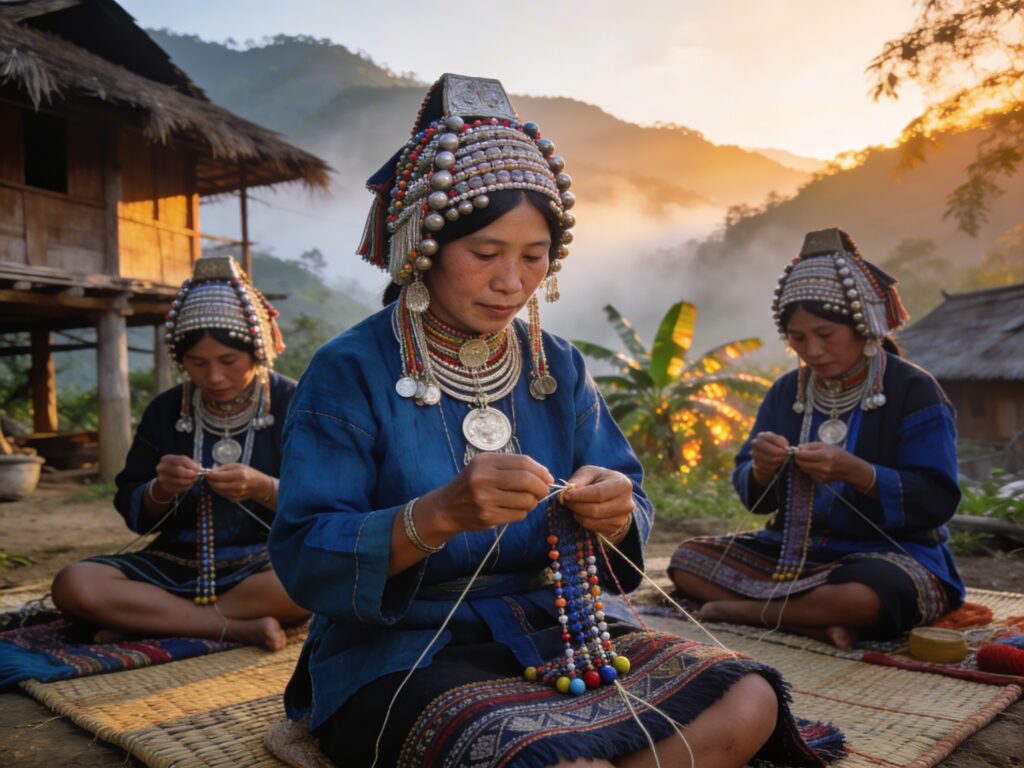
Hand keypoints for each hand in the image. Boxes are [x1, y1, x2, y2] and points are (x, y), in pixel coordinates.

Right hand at [153, 454, 201, 496]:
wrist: (166, 477)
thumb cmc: (178, 467)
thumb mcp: (183, 463)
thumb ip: (191, 465)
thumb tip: (200, 469)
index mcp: (167, 458)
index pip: (181, 460)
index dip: (192, 465)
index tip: (200, 469)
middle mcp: (162, 468)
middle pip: (178, 471)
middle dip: (189, 474)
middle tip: (197, 475)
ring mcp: (162, 478)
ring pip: (178, 481)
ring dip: (189, 481)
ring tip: (194, 479)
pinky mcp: (165, 487)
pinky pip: (177, 488)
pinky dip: (186, 486)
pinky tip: (189, 484)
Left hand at [204, 463, 272, 502]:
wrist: (259, 486)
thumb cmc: (249, 473)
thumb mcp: (237, 466)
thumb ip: (223, 468)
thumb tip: (211, 471)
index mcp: (239, 475)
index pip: (218, 476)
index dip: (210, 474)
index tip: (207, 472)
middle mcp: (237, 486)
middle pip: (216, 485)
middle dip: (210, 481)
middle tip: (208, 477)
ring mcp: (235, 494)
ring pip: (217, 490)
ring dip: (213, 485)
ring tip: (214, 480)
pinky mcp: (234, 499)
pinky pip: (222, 494)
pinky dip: (219, 489)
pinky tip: (221, 485)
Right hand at [420, 453, 552, 533]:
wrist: (447, 507)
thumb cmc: (472, 483)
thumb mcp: (485, 466)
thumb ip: (512, 466)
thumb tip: (545, 474)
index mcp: (484, 462)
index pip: (523, 463)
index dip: (541, 471)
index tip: (548, 477)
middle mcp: (483, 479)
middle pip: (527, 481)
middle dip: (541, 487)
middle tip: (544, 491)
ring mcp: (484, 500)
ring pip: (526, 501)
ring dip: (533, 501)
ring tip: (528, 499)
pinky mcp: (487, 517)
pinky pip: (518, 515)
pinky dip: (523, 512)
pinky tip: (515, 508)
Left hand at [560, 465, 634, 539]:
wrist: (614, 494)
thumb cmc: (599, 480)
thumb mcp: (590, 473)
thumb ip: (579, 479)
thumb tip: (569, 489)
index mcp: (622, 485)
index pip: (599, 493)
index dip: (580, 496)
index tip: (565, 495)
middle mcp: (626, 503)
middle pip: (596, 510)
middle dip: (576, 506)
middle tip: (565, 501)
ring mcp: (622, 518)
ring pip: (593, 521)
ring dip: (577, 514)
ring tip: (572, 506)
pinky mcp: (615, 529)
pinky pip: (593, 528)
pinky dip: (582, 521)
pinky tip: (580, 513)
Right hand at [750, 431, 790, 485]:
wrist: (768, 458)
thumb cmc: (776, 447)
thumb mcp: (781, 442)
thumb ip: (784, 444)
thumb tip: (786, 449)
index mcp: (762, 436)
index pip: (769, 437)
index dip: (779, 443)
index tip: (787, 448)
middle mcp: (755, 444)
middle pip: (764, 447)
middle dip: (776, 452)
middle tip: (785, 455)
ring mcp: (754, 454)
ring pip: (764, 458)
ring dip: (776, 460)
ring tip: (783, 460)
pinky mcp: (755, 464)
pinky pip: (764, 467)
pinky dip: (773, 467)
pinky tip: (778, 465)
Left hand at [792, 442, 853, 483]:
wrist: (849, 468)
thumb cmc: (838, 454)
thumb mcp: (825, 445)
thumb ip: (811, 446)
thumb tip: (798, 448)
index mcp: (824, 456)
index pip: (803, 455)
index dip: (797, 452)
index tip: (797, 450)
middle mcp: (823, 467)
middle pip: (802, 463)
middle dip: (799, 458)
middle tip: (801, 455)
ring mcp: (822, 475)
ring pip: (804, 469)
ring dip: (803, 464)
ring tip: (809, 459)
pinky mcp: (821, 481)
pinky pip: (809, 474)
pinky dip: (809, 470)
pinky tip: (816, 466)